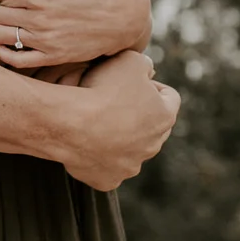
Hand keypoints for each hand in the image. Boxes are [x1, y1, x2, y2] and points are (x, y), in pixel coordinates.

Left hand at [0, 0, 151, 69]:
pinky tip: (6, 43)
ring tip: (15, 22)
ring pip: (0, 37)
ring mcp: (44, 41)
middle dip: (0, 10)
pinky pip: (13, 60)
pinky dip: (2, 52)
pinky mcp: (52, 58)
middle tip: (15, 8)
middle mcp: (38, 19)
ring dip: (1, 29)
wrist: (122, 15)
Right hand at [55, 49, 178, 190]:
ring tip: (97, 123)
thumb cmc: (102, 89)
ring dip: (120, 138)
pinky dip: (100, 158)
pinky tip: (87, 145)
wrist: (70, 123)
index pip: (169, 97)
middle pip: (152, 127)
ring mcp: (130, 167)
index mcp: (164, 117)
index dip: (153, 86)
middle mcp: (153, 146)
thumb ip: (144, 64)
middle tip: (114, 102)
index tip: (134, 81)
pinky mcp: (109, 181)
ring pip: (131, 151)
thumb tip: (146, 69)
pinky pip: (108, 169)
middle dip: (138, 115)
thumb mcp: (130, 60)